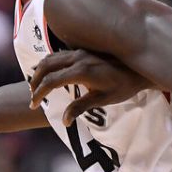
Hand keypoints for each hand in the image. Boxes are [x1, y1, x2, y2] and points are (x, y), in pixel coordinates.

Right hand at [29, 50, 152, 125]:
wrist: (138, 70)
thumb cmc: (122, 87)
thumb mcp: (102, 100)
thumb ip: (81, 108)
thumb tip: (64, 121)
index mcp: (81, 72)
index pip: (52, 81)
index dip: (39, 93)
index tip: (34, 105)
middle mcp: (78, 58)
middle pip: (47, 66)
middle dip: (36, 81)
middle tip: (33, 96)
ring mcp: (80, 52)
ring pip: (51, 58)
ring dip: (41, 71)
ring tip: (38, 86)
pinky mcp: (83, 50)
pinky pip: (60, 55)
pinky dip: (49, 64)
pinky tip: (50, 74)